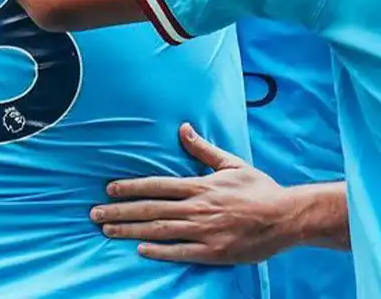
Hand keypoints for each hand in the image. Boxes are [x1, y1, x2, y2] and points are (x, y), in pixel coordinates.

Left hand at [91, 123, 292, 264]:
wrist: (286, 217)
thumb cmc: (259, 189)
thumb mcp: (232, 164)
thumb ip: (204, 149)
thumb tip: (183, 129)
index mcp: (201, 185)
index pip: (157, 185)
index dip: (131, 187)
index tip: (109, 190)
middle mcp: (198, 208)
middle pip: (151, 209)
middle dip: (120, 212)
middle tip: (94, 215)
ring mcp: (204, 231)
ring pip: (159, 230)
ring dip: (130, 231)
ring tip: (107, 231)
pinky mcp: (213, 251)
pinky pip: (180, 251)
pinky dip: (158, 250)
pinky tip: (140, 249)